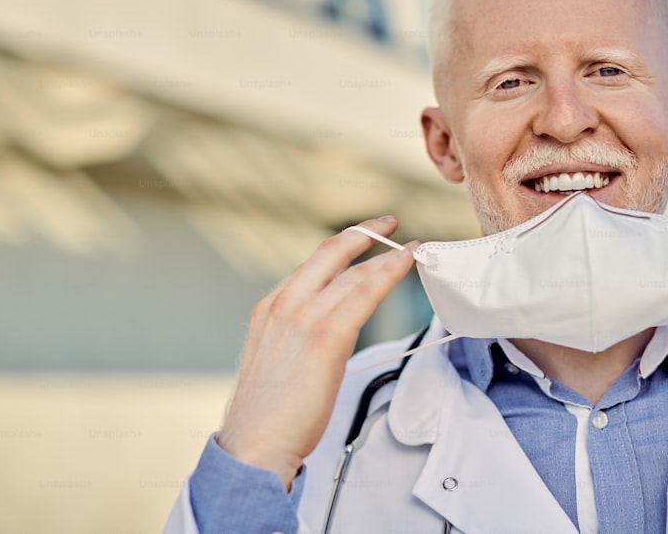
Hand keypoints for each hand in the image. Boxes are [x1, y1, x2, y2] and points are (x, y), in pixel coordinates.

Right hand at [216, 216, 416, 487]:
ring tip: (412, 248)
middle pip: (330, 252)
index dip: (342, 248)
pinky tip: (408, 264)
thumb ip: (298, 338)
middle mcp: (285, 303)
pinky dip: (390, 272)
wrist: (254, 444)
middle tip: (389, 223)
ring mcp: (303, 316)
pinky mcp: (327, 334)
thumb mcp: (275, 360)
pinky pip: (367, 292)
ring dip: (387, 255)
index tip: (361, 239)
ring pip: (354, 272)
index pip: (312, 266)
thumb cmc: (268, 416)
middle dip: (364, 232)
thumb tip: (328, 335)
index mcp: (269, 308)